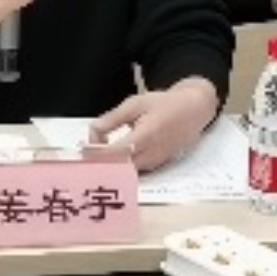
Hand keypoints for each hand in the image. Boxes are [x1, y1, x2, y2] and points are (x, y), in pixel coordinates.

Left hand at [88, 77, 218, 172]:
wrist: (193, 111)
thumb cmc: (163, 104)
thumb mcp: (135, 103)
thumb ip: (112, 119)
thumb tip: (92, 134)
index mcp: (147, 135)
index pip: (117, 152)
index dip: (98, 154)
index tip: (83, 150)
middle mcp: (152, 154)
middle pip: (120, 167)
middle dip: (100, 163)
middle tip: (83, 156)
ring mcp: (155, 163)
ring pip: (125, 172)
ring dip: (109, 165)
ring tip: (93, 155)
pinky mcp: (156, 166)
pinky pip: (133, 171)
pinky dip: (120, 166)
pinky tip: (109, 157)